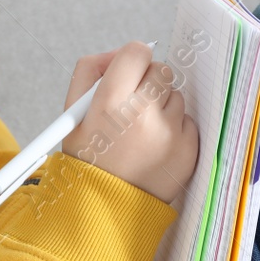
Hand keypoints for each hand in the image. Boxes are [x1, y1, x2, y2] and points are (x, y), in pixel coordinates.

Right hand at [62, 41, 199, 204]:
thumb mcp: (72, 114)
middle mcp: (142, 114)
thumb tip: (116, 54)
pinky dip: (173, 130)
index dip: (132, 60)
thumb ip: (89, 73)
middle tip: (134, 105)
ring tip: (141, 134)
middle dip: (149, 82)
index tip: (130, 73)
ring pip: (175, 96)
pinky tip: (154, 148)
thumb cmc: (89, 160)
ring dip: (161, 107)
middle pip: (161, 70)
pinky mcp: (187, 148)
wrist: (106, 208)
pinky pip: (186, 121)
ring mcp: (169, 132)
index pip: (137, 52)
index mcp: (110, 102)